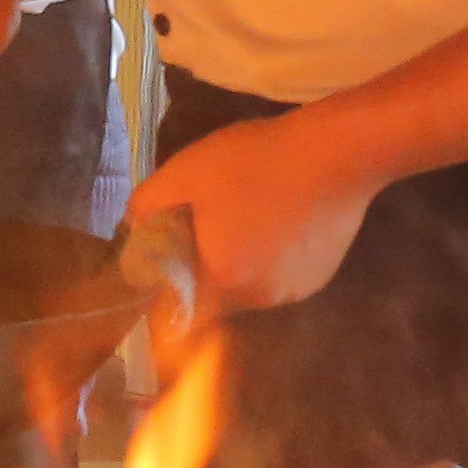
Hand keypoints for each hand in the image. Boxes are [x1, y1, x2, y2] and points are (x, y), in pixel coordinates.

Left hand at [121, 107, 394, 321]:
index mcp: (223, 282)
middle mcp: (261, 299)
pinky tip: (274, 219)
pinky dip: (270, 257)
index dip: (162, 297)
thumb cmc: (254, 163)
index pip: (178, 316)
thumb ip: (146, 207)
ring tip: (241, 215)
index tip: (159, 268)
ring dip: (237, 262)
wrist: (336, 152)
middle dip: (200, 270)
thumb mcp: (183, 173)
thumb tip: (130, 228)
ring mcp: (297, 291)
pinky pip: (280, 275)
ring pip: (249, 286)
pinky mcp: (322, 276)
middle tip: (200, 225)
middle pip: (214, 298)